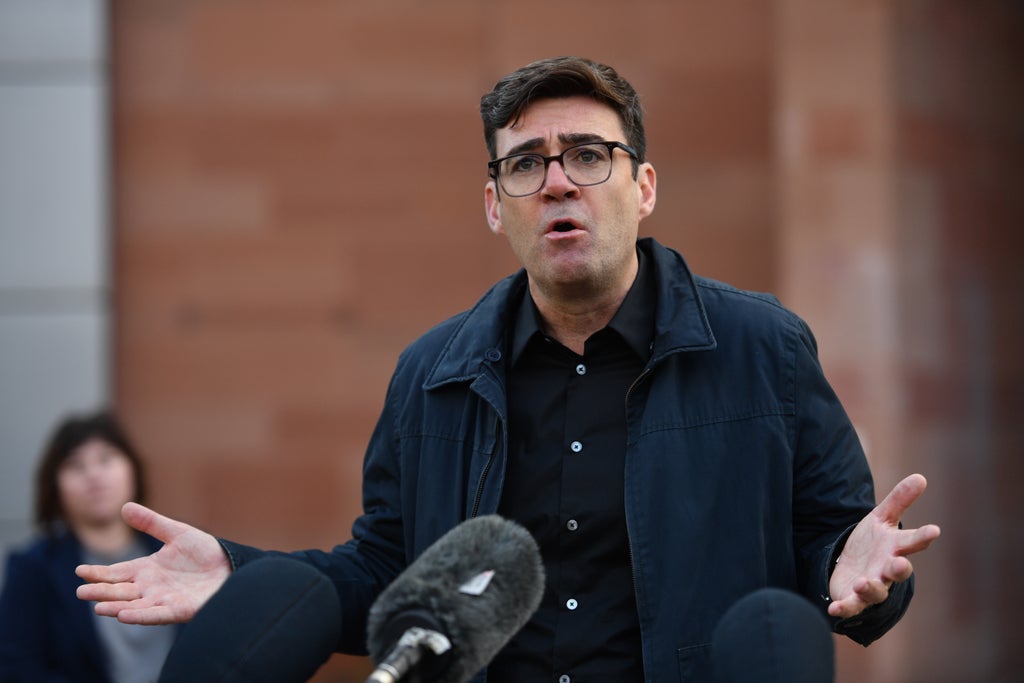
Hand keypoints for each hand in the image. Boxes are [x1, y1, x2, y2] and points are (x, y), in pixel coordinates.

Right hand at [76, 502, 231, 623]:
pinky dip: (140, 616)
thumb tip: (124, 506)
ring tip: (98, 607)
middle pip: (120, 591)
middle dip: (101, 592)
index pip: (116, 573)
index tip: (79, 572)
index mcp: (147, 570)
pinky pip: (156, 615)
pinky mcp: (178, 610)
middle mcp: (150, 587)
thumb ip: (151, 523)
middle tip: (81, 592)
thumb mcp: (176, 532)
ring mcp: (163, 600)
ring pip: (134, 606)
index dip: (98, 574)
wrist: (231, 566)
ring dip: (116, 607)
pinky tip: (124, 615)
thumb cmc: (204, 552)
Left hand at [828, 473, 940, 618]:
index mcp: (895, 549)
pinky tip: (834, 609)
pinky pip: (850, 606)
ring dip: (870, 588)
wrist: (852, 568)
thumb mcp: (881, 519)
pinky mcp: (852, 599)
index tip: (935, 530)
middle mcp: (886, 570)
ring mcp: (871, 586)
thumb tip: (921, 477)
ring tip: (863, 582)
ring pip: (875, 592)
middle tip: (900, 564)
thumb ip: (899, 501)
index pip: (912, 542)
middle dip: (900, 569)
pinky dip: (844, 608)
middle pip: (897, 572)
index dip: (923, 536)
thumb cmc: (872, 544)